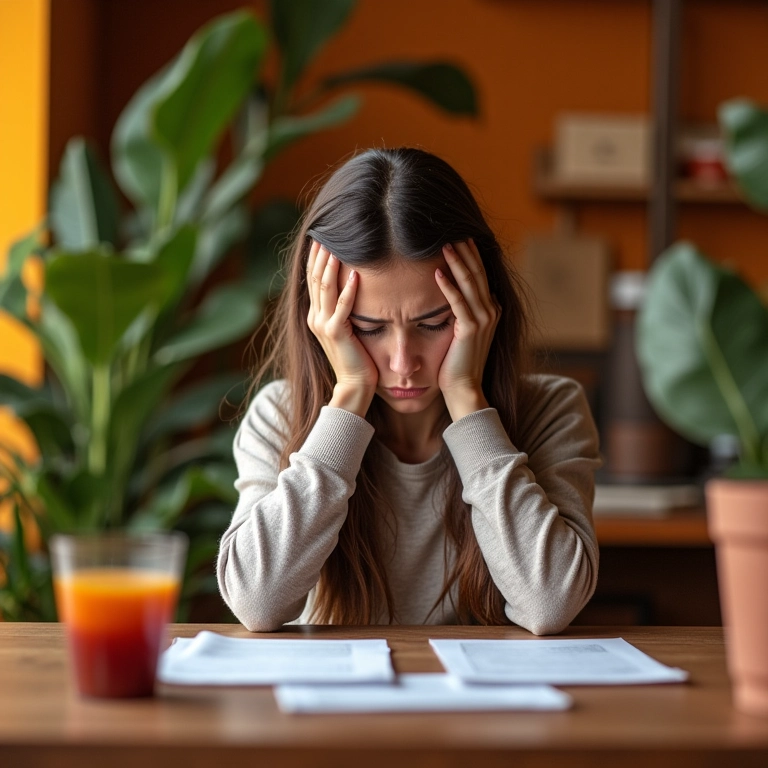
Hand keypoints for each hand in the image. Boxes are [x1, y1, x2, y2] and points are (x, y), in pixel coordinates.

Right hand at [306, 240, 377, 415]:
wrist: (355, 385)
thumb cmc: (356, 357)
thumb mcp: (347, 329)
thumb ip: (344, 309)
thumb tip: (353, 285)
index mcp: (315, 315)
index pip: (313, 280)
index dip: (315, 258)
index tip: (321, 237)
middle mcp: (315, 317)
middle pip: (315, 278)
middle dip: (320, 254)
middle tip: (326, 232)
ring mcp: (323, 325)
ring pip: (325, 288)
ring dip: (331, 266)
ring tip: (337, 246)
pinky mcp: (336, 333)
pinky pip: (342, 307)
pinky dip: (348, 290)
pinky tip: (356, 275)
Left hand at [434, 239, 500, 420]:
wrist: (464, 389)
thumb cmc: (457, 363)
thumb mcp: (461, 332)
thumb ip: (461, 311)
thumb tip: (451, 293)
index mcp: (490, 309)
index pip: (480, 274)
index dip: (470, 254)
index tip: (458, 236)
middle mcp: (491, 311)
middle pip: (478, 272)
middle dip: (465, 250)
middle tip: (451, 229)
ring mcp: (484, 320)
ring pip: (470, 283)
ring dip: (457, 261)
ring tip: (445, 243)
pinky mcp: (471, 330)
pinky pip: (459, 302)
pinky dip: (449, 286)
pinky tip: (438, 271)